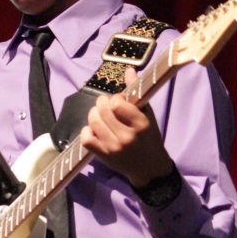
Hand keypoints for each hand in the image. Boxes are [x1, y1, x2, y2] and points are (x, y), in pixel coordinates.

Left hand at [80, 67, 173, 187]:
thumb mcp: (148, 115)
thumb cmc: (149, 138)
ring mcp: (113, 148)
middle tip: (107, 105)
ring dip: (94, 114)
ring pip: (93, 122)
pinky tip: (94, 129)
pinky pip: (86, 138)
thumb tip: (129, 70)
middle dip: (102, 103)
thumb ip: (137, 93)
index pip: (117, 103)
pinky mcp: (103, 156)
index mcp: (140, 124)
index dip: (115, 98)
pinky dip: (87, 130)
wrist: (149, 168)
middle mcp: (126, 137)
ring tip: (100, 115)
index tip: (120, 101)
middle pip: (103, 110)